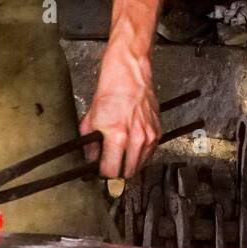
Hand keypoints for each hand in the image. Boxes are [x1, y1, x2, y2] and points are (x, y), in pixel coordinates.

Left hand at [79, 51, 160, 178]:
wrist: (129, 74)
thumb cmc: (110, 91)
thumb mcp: (91, 118)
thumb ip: (89, 144)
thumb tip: (90, 161)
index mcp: (116, 135)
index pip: (111, 171)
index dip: (103, 173)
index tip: (100, 170)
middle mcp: (135, 138)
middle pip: (128, 173)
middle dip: (117, 172)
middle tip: (110, 165)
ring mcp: (149, 136)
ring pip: (140, 166)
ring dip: (130, 165)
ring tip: (121, 155)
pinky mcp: (157, 132)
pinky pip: (149, 154)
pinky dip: (140, 155)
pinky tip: (132, 146)